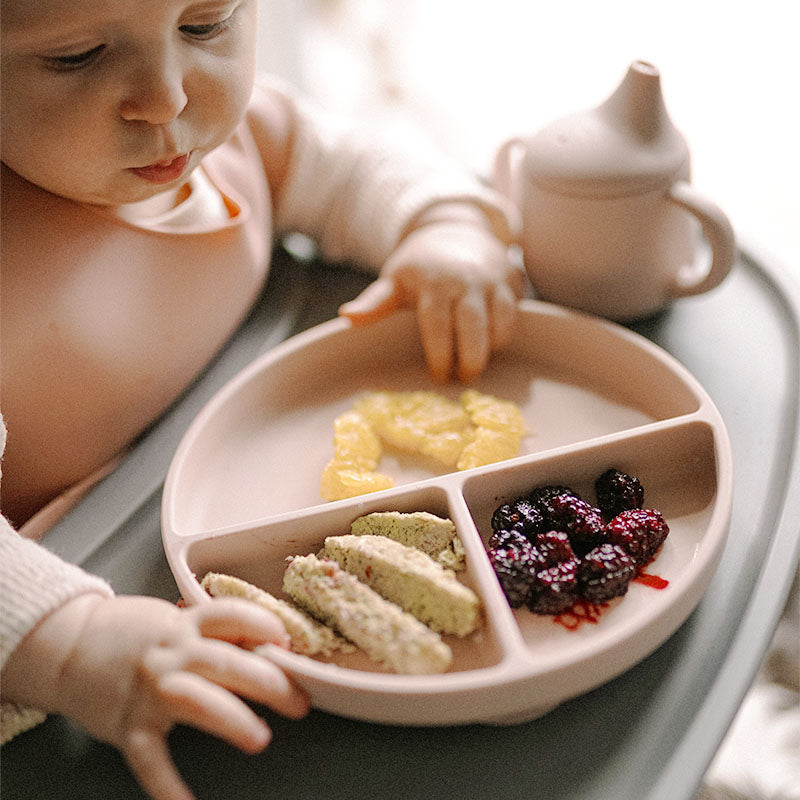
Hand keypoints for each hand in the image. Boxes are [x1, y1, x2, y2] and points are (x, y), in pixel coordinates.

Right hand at [2, 593, 308, 799]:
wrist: (66, 644)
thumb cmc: (131, 634)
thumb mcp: (174, 620)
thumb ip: (214, 632)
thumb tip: (266, 645)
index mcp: (185, 624)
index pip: (233, 616)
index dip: (265, 626)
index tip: (290, 644)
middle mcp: (171, 653)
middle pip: (226, 662)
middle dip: (269, 681)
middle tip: (299, 702)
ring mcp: (149, 689)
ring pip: (196, 700)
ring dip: (232, 719)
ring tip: (259, 738)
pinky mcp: (128, 725)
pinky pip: (150, 758)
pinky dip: (168, 786)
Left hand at [339, 203, 524, 381]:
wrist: (455, 230)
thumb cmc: (420, 266)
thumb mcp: (394, 281)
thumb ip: (374, 303)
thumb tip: (347, 317)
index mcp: (433, 283)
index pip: (437, 324)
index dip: (439, 354)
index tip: (438, 376)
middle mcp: (465, 280)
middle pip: (473, 326)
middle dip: (470, 358)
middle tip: (462, 379)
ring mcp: (491, 280)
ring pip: (500, 320)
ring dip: (490, 349)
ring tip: (475, 367)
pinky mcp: (511, 282)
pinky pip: (514, 314)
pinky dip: (505, 335)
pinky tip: (490, 347)